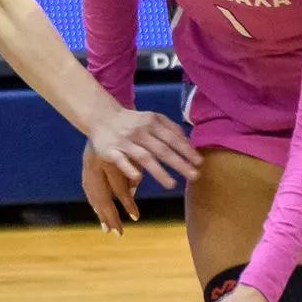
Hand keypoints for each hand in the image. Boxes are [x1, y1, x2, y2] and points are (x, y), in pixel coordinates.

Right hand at [83, 110, 201, 231]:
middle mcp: (140, 131)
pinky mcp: (110, 151)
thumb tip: (188, 142)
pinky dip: (129, 169)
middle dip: (180, 163)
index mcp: (152, 122)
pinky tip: (139, 179)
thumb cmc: (132, 121)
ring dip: (159, 172)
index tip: (199, 163)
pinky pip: (121, 161)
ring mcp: (125, 141)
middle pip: (162, 149)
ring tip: (172, 185)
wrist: (101, 116)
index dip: (187, 150)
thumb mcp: (152, 118)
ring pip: (144, 157)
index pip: (173, 138)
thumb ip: (170, 128)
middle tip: (194, 176)